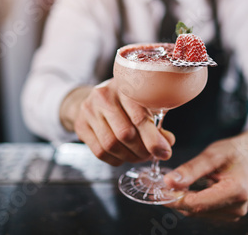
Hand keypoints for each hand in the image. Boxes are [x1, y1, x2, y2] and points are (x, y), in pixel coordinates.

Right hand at [60, 79, 174, 165]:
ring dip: (130, 157)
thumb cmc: (126, 100)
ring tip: (139, 156)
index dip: (153, 140)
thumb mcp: (143, 102)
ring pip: (111, 145)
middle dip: (143, 150)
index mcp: (125, 87)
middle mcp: (104, 96)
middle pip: (125, 134)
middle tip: (151, 154)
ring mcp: (89, 111)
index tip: (165, 152)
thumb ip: (156, 121)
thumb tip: (167, 143)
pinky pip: (100, 152)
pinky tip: (124, 155)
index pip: (139, 117)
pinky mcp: (81, 125)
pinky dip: (116, 159)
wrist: (94, 97)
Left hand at [164, 129, 247, 221]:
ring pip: (197, 212)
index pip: (199, 203)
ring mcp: (233, 213)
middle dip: (176, 198)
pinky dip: (191, 201)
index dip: (176, 198)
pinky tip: (185, 189)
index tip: (159, 190)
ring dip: (183, 200)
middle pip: (196, 210)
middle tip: (160, 185)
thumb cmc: (233, 151)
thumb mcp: (212, 154)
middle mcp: (237, 207)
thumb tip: (169, 182)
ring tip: (173, 184)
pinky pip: (202, 211)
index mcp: (236, 191)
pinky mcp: (227, 214)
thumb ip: (191, 169)